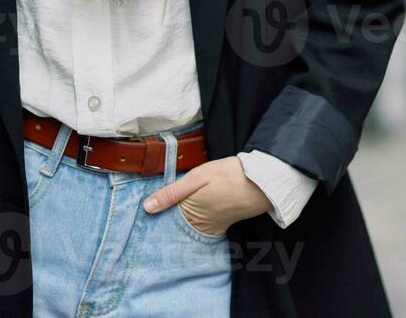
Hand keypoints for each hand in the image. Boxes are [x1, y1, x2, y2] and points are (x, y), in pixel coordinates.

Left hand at [141, 156, 273, 236]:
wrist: (261, 181)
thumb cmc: (228, 176)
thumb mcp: (196, 178)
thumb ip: (171, 193)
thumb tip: (147, 207)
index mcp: (191, 214)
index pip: (166, 223)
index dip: (155, 219)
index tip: (144, 218)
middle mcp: (201, 226)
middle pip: (178, 228)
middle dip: (166, 224)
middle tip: (153, 218)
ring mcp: (213, 226)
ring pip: (190, 229)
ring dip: (181, 223)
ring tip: (169, 215)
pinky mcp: (224, 224)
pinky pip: (204, 228)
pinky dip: (196, 223)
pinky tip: (193, 214)